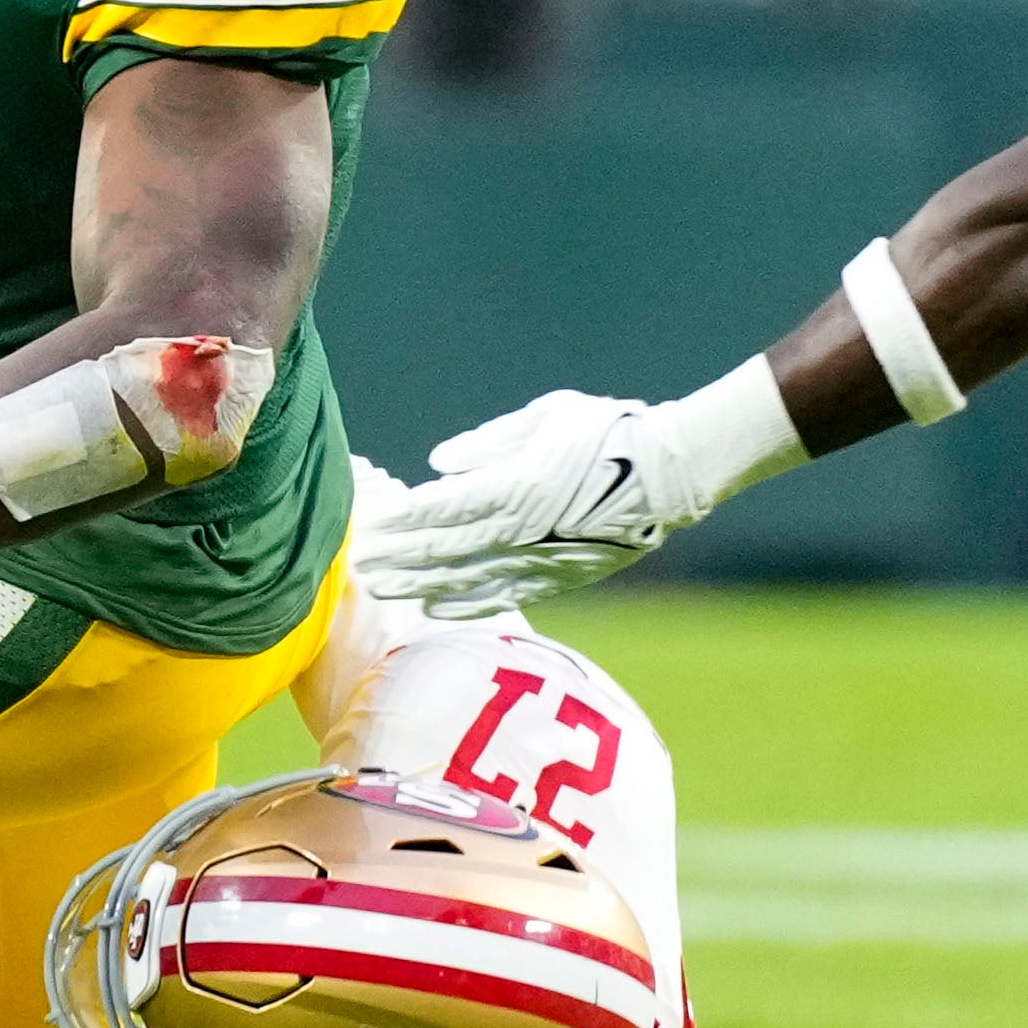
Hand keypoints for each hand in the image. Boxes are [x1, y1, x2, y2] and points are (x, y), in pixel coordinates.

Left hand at [354, 389, 703, 613]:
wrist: (672, 473)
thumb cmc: (609, 431)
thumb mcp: (545, 418)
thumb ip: (487, 443)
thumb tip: (438, 465)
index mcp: (515, 484)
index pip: (440, 508)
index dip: (400, 520)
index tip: (365, 523)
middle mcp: (520, 529)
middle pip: (443, 548)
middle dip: (396, 556)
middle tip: (354, 563)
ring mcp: (539, 558)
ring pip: (465, 578)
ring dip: (417, 583)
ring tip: (380, 587)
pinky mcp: (558, 577)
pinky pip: (501, 596)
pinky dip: (464, 604)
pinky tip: (433, 609)